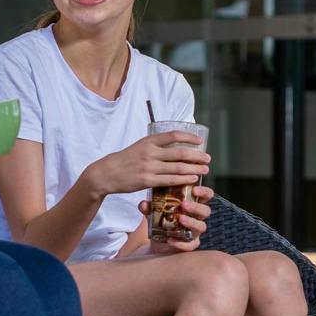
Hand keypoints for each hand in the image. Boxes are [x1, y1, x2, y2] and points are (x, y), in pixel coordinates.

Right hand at [87, 131, 209, 197]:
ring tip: (204, 170)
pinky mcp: (147, 181)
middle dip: (197, 156)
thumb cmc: (126, 160)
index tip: (200, 141)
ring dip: (194, 169)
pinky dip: (183, 179)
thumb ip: (155, 146)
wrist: (107, 173)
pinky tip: (192, 179)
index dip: (189, 137)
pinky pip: (169, 180)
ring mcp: (149, 167)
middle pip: (180, 153)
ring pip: (177, 168)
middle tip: (207, 159)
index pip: (173, 135)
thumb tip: (175, 147)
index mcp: (149, 141)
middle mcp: (150, 152)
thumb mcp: (139, 146)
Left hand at [140, 183, 211, 251]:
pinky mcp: (190, 245)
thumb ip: (150, 207)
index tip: (195, 189)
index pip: (206, 196)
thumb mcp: (154, 211)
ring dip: (191, 222)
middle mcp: (197, 217)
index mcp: (192, 205)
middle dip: (196, 207)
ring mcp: (195, 232)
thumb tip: (144, 204)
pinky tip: (170, 239)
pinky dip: (181, 243)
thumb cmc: (161, 221)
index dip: (204, 191)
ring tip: (180, 219)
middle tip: (184, 204)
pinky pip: (190, 245)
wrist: (156, 242)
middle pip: (206, 211)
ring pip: (201, 227)